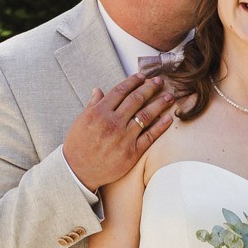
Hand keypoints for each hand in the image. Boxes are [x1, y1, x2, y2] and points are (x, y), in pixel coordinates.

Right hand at [65, 74, 175, 190]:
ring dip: (160, 104)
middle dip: (150, 88)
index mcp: (99, 112)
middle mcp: (113, 123)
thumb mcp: (81, 121)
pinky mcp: (132, 153)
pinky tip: (168, 118)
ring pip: (146, 115)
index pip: (120, 91)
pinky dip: (161, 126)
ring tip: (169, 97)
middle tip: (160, 81)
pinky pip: (150, 136)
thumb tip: (98, 90)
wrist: (78, 172)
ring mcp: (123, 138)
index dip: (133, 81)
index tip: (142, 76)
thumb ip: (92, 105)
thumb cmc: (78, 145)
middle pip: (136, 100)